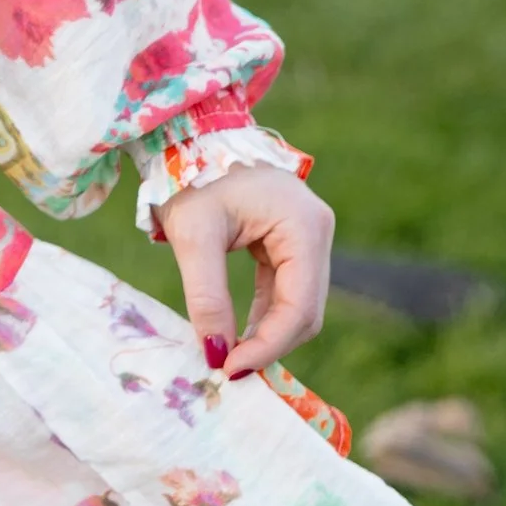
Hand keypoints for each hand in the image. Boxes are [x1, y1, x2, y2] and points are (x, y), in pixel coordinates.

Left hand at [156, 162, 332, 379]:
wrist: (189, 136)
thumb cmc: (190, 175)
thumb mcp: (192, 235)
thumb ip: (206, 296)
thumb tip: (216, 354)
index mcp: (304, 225)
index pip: (299, 306)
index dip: (268, 345)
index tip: (230, 369)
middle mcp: (317, 231)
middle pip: (306, 310)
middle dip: (269, 344)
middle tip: (227, 368)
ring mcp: (307, 237)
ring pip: (299, 305)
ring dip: (267, 334)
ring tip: (229, 356)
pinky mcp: (291, 242)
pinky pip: (285, 291)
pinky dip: (264, 316)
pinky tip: (236, 335)